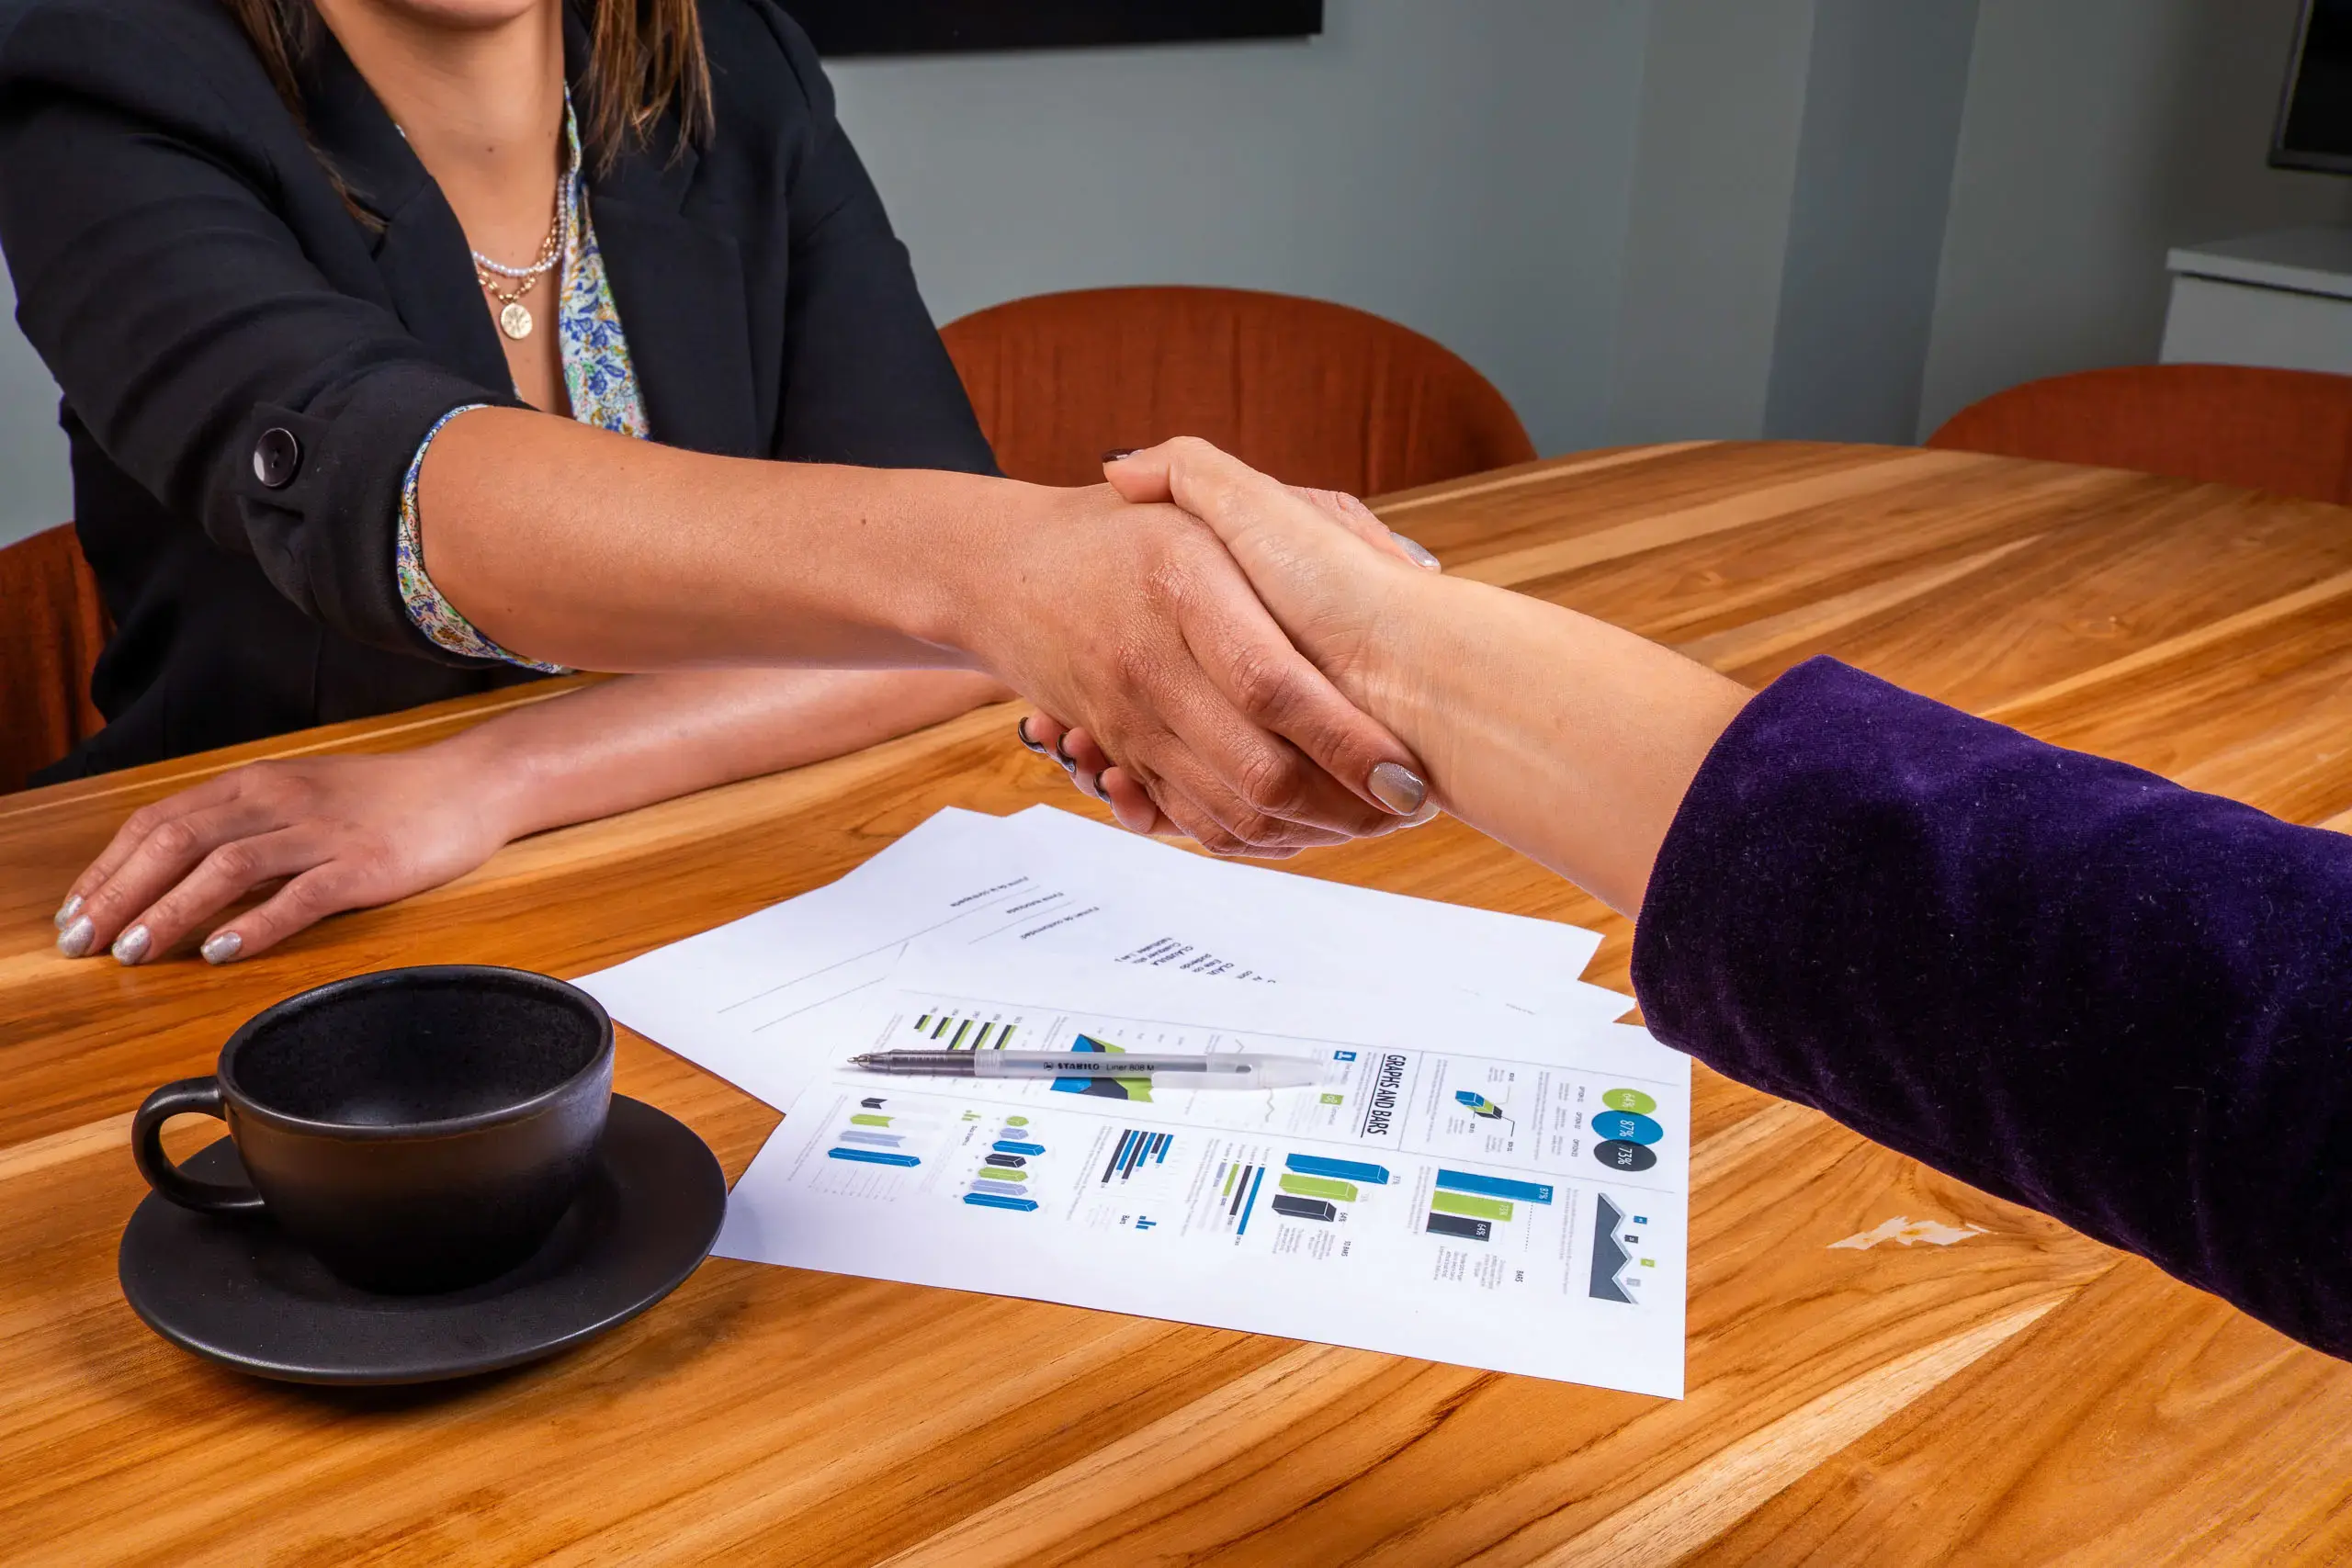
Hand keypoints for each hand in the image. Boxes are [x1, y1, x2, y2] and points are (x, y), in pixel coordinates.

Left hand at [52, 753, 517, 965]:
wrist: (469, 785)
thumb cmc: (385, 798)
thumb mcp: (301, 794)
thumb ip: (244, 822)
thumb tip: (176, 868)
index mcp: (257, 782)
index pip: (160, 820)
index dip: (109, 868)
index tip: (77, 913)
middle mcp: (280, 799)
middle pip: (178, 840)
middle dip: (122, 894)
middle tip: (85, 942)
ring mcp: (322, 832)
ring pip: (227, 866)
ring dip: (172, 910)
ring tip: (135, 951)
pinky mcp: (363, 865)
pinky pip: (298, 895)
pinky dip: (253, 924)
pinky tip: (221, 951)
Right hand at [966, 477, 1431, 855]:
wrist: (997, 572)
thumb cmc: (1117, 531)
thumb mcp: (1191, 495)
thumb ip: (1293, 508)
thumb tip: (1409, 562)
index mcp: (1184, 585)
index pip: (1272, 685)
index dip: (1344, 740)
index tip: (1404, 771)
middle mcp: (1152, 662)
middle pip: (1256, 769)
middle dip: (1344, 805)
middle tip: (1407, 806)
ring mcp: (1131, 718)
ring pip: (1230, 809)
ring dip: (1311, 829)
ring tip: (1373, 819)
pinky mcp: (1123, 754)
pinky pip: (1191, 820)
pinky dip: (1254, 835)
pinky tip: (1305, 822)